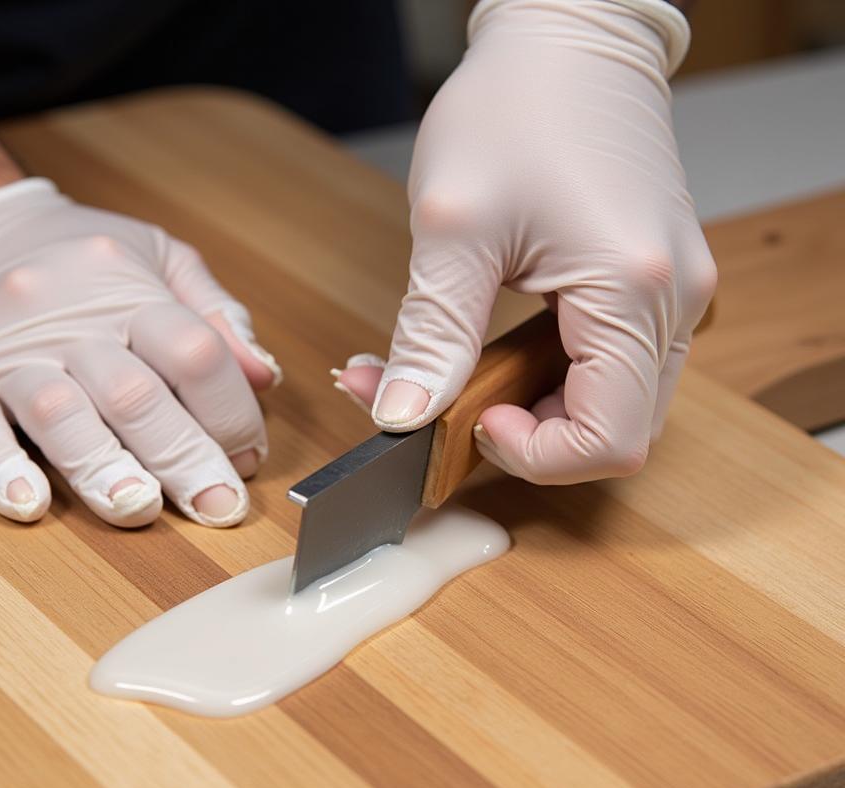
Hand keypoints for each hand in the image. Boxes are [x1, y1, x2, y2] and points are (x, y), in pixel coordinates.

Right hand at [0, 178, 280, 526]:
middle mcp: (69, 323)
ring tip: (136, 507)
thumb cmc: (68, 253)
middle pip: (136, 396)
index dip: (232, 414)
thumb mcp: (153, 256)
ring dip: (102, 469)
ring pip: (59, 414)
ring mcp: (7, 354)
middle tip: (218, 508)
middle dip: (185, 459)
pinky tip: (26, 503)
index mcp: (128, 293)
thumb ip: (214, 313)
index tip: (247, 458)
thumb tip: (264, 376)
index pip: (195, 354)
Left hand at [335, 0, 715, 484]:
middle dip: (525, 438)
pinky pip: (611, 366)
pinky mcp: (653, 286)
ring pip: (613, 406)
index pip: (609, 439)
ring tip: (462, 371)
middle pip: (615, 432)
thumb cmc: (518, 105)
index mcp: (635, 290)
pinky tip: (496, 351)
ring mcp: (671, 296)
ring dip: (534, 410)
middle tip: (450, 401)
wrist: (569, 38)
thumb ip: (431, 335)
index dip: (536, 456)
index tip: (471, 421)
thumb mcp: (453, 227)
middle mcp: (674, 303)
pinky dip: (550, 378)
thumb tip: (403, 417)